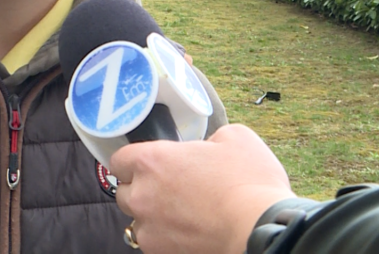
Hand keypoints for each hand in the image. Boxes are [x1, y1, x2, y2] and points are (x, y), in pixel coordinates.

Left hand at [110, 125, 294, 253]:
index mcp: (152, 161)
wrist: (259, 228)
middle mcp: (142, 194)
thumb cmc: (248, 182)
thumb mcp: (234, 137)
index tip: (147, 165)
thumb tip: (207, 147)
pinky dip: (164, 237)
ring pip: (137, 220)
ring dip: (152, 215)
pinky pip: (152, 242)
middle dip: (142, 189)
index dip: (133, 161)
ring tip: (180, 214)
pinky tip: (186, 231)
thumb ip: (209, 137)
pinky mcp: (160, 251)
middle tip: (169, 189)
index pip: (119, 160)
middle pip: (124, 191)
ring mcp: (149, 227)